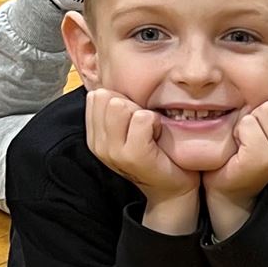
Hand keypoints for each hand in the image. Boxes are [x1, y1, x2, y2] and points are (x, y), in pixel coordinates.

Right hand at [86, 88, 199, 212]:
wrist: (172, 187)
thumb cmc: (156, 152)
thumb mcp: (130, 127)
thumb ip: (117, 106)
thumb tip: (111, 79)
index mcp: (94, 136)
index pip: (97, 95)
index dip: (121, 100)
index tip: (134, 121)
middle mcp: (98, 145)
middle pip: (107, 97)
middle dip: (132, 105)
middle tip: (145, 128)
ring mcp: (113, 152)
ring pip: (121, 106)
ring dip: (143, 114)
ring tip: (151, 132)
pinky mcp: (133, 156)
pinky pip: (141, 118)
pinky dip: (156, 122)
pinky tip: (158, 136)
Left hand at [206, 90, 267, 204]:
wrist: (230, 191)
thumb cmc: (247, 154)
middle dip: (262, 111)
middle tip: (253, 134)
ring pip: (266, 109)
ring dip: (249, 121)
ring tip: (246, 140)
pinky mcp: (262, 158)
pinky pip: (249, 124)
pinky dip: (238, 131)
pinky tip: (239, 146)